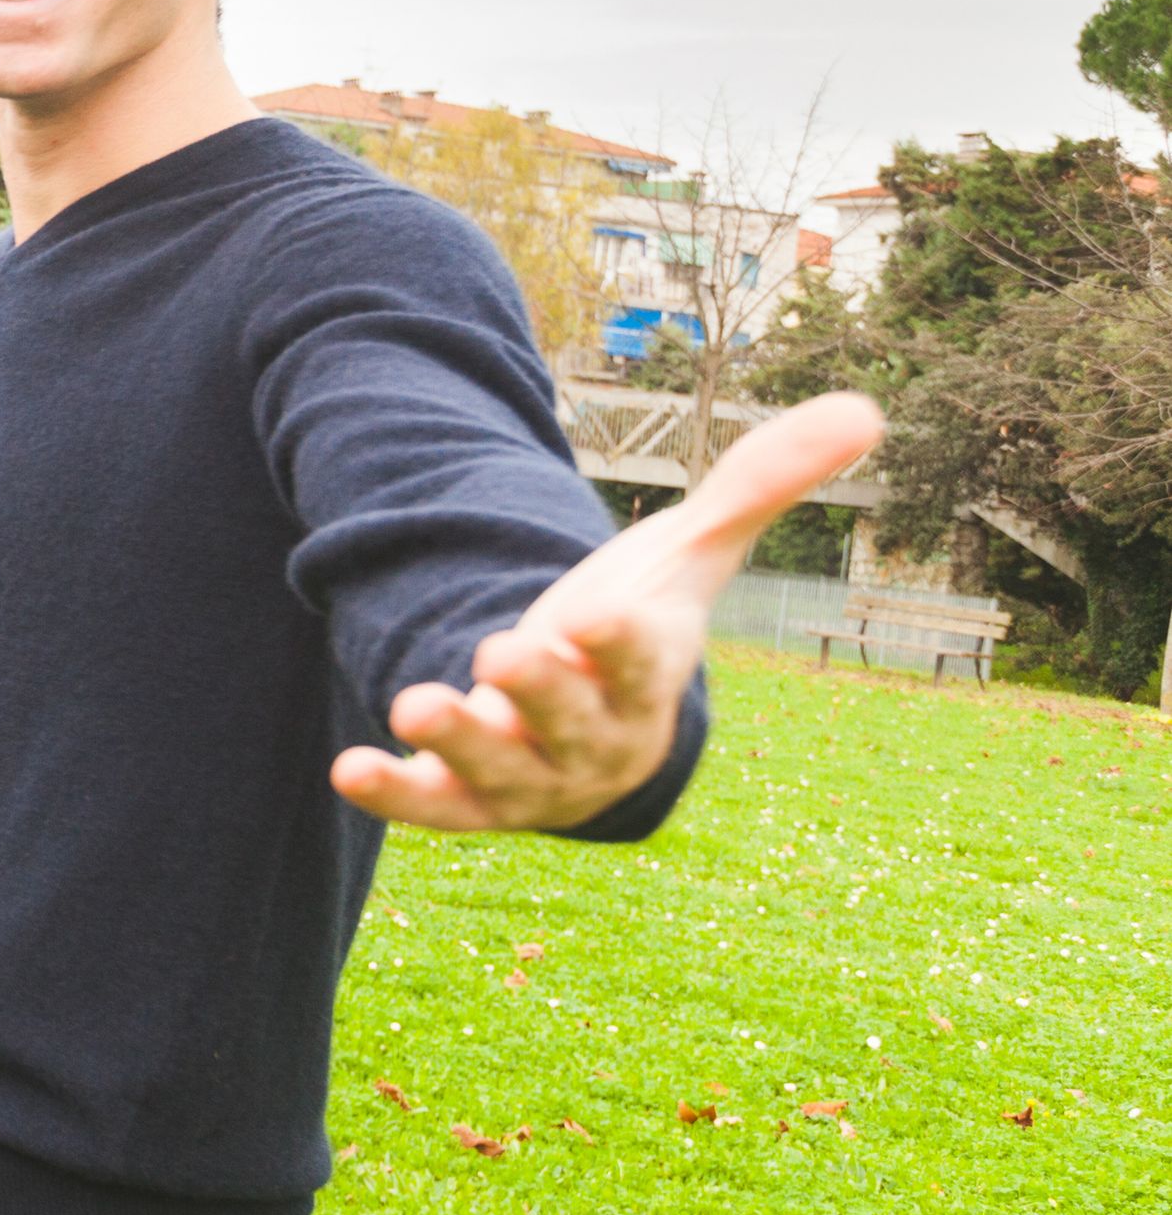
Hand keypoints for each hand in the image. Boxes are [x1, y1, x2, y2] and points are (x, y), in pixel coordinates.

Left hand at [332, 391, 883, 832]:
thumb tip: (865, 407)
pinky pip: (434, 806)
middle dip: (538, 693)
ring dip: (456, 742)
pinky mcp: (468, 799)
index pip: (644, 663)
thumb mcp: (688, 553)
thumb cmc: (638, 624)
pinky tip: (349, 767)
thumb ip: (759, 484)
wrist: (587, 721)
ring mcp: (529, 775)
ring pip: (498, 770)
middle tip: (499, 652)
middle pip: (570, 722)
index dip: (624, 645)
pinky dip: (397, 792)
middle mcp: (592, 737)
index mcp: (646, 677)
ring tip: (411, 703)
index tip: (600, 616)